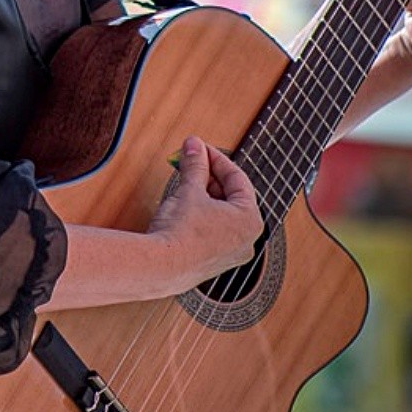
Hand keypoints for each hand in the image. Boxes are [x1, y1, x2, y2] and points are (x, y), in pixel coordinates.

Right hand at [148, 136, 261, 285]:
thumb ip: (196, 165)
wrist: (161, 266)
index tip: (199, 148)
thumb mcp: (190, 190)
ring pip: (222, 214)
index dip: (216, 158)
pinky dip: (202, 214)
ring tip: (184, 181)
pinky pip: (213, 231)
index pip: (237, 178)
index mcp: (250, 219)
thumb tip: (194, 145)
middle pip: (231, 196)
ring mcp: (231, 253)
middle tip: (190, 161)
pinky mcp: (214, 262)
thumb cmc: (182, 232)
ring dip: (204, 194)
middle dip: (209, 176)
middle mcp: (247, 239)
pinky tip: (184, 205)